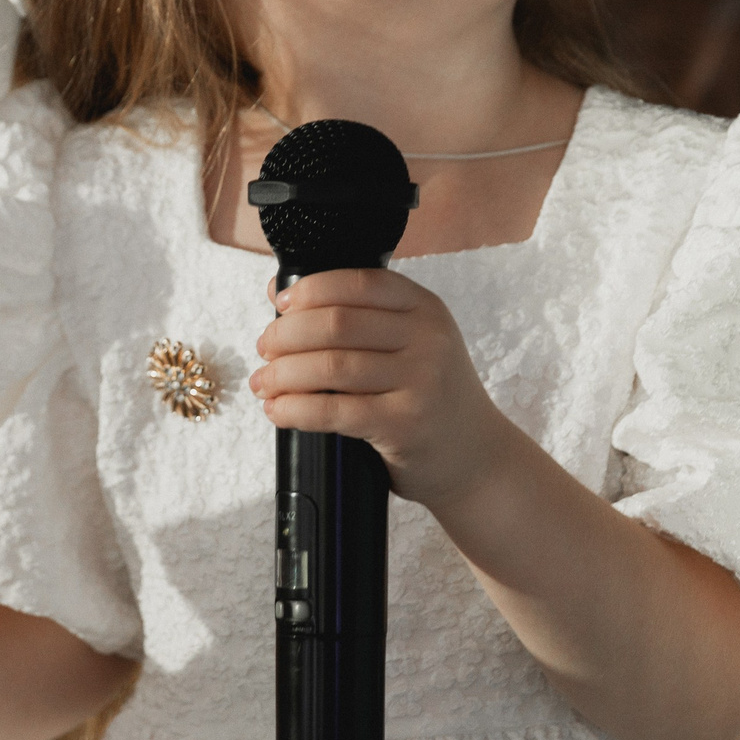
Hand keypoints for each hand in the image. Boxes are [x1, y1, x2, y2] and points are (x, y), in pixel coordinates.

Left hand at [250, 270, 515, 511]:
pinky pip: (335, 411)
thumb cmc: (430, 396)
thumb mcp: (412, 345)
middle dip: (286, 335)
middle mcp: (428, 338)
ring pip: (331, 366)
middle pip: (337, 323)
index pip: (358, 282)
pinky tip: (278, 410)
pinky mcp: (406, 424)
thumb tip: (279, 292)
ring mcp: (421, 381)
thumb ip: (358, 317)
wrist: (476, 457)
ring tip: (263, 383)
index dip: (311, 290)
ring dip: (282, 374)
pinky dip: (295, 409)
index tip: (280, 306)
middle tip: (265, 350)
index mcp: (425, 308)